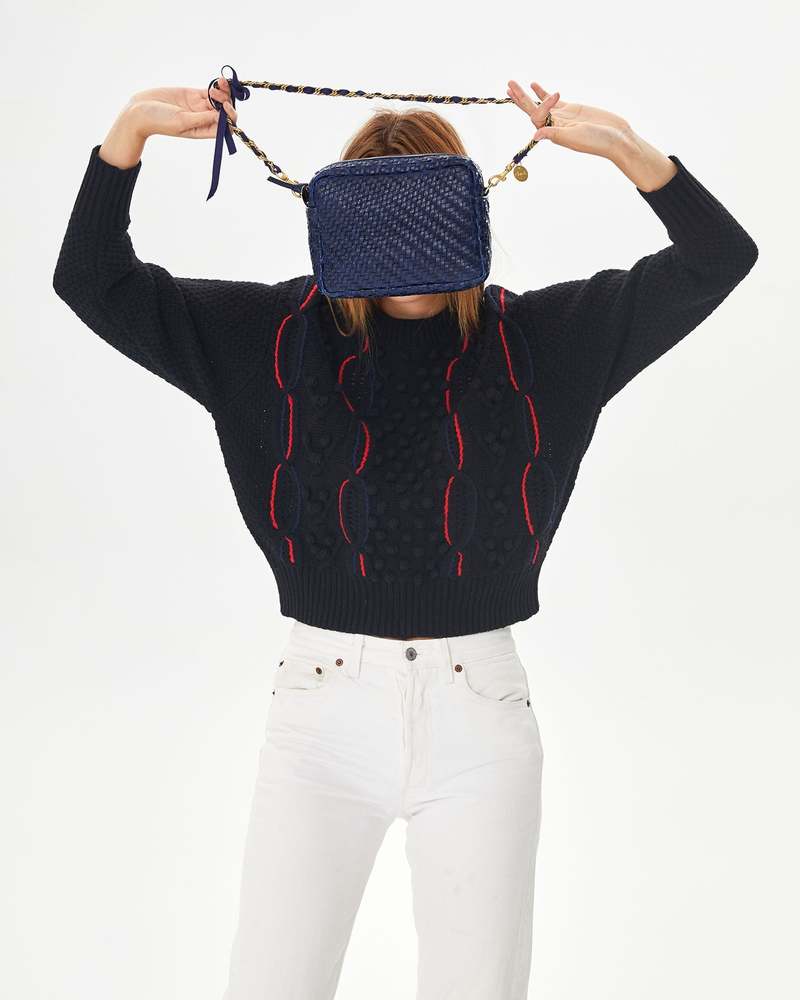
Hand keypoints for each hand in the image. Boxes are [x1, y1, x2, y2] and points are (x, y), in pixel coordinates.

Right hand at [125, 76, 237, 140]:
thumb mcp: (181, 122)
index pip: (225, 128)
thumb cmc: (159, 121)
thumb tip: (222, 117)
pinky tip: (219, 80)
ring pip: (220, 100)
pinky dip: (217, 86)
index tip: (224, 106)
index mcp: (202, 131)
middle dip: (227, 101)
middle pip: (225, 112)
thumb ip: (201, 119)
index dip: (229, 117)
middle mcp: (203, 120)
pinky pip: (210, 91)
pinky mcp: (193, 95)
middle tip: (216, 93)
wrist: (140, 110)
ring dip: (223, 92)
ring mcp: (199, 107)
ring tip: (216, 85)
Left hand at [506, 80, 634, 160]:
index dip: (541, 105)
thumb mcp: (575, 137)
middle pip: (531, 110)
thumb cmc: (597, 141)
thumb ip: (555, 134)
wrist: (615, 137)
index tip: (557, 96)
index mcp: (553, 133)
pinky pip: (552, 100)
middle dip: (520, 98)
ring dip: (526, 95)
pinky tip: (534, 85)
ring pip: (539, 104)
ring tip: (513, 85)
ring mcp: (562, 116)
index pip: (537, 117)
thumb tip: (535, 135)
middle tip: (509, 84)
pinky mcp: (571, 109)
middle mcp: (554, 125)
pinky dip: (542, 93)